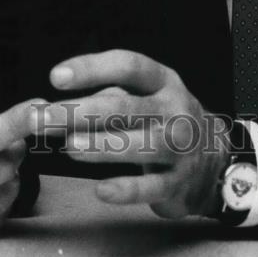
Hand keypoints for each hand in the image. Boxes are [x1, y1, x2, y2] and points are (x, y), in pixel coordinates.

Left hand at [33, 49, 229, 218]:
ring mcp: (179, 147)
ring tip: (69, 146)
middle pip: (125, 107)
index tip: (56, 77)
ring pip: (138, 145)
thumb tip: (55, 107)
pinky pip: (150, 187)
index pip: (128, 66)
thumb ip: (105, 98)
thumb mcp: (145, 97)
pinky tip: (101, 190)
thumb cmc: (163, 120)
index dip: (92, 68)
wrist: (213, 160)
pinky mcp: (177, 183)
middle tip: (44, 118)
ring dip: (101, 146)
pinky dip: (126, 189)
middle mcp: (173, 110)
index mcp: (163, 81)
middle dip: (80, 112)